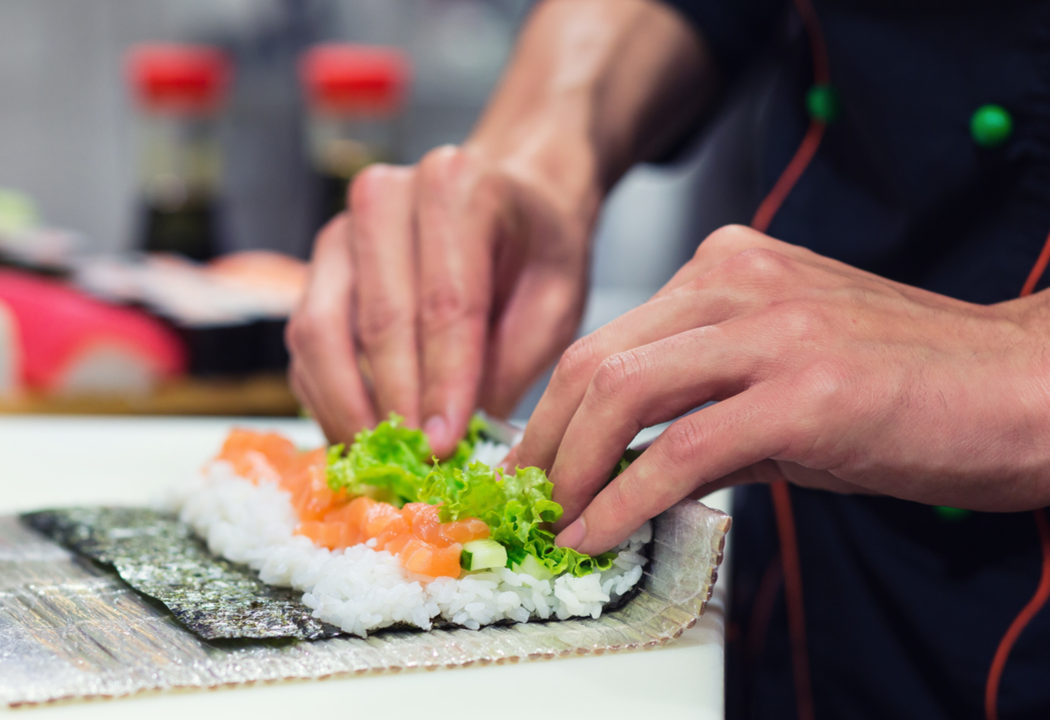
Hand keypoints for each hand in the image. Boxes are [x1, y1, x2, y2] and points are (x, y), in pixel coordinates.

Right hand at [287, 146, 595, 454]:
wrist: (510, 197)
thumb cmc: (537, 249)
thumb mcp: (556, 299)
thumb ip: (512, 360)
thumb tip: (459, 440)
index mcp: (457, 186)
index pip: (445, 302)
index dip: (444, 382)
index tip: (445, 445)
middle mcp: (385, 197)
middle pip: (378, 318)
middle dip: (396, 403)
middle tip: (414, 464)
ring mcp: (340, 233)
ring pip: (319, 330)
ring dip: (347, 406)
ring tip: (381, 460)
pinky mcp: (316, 270)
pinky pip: (305, 345)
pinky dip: (327, 397)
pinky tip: (360, 436)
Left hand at [512, 225, 1049, 554]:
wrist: (1024, 388)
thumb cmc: (912, 385)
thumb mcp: (785, 375)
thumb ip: (705, 407)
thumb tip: (630, 469)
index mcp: (729, 267)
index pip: (608, 338)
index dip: (555, 411)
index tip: (538, 463)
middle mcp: (738, 282)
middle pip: (594, 360)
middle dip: (544, 441)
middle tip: (529, 499)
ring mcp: (770, 332)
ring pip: (620, 392)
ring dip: (571, 469)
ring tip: (558, 521)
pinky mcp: (803, 392)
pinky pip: (681, 448)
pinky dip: (626, 499)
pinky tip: (604, 532)